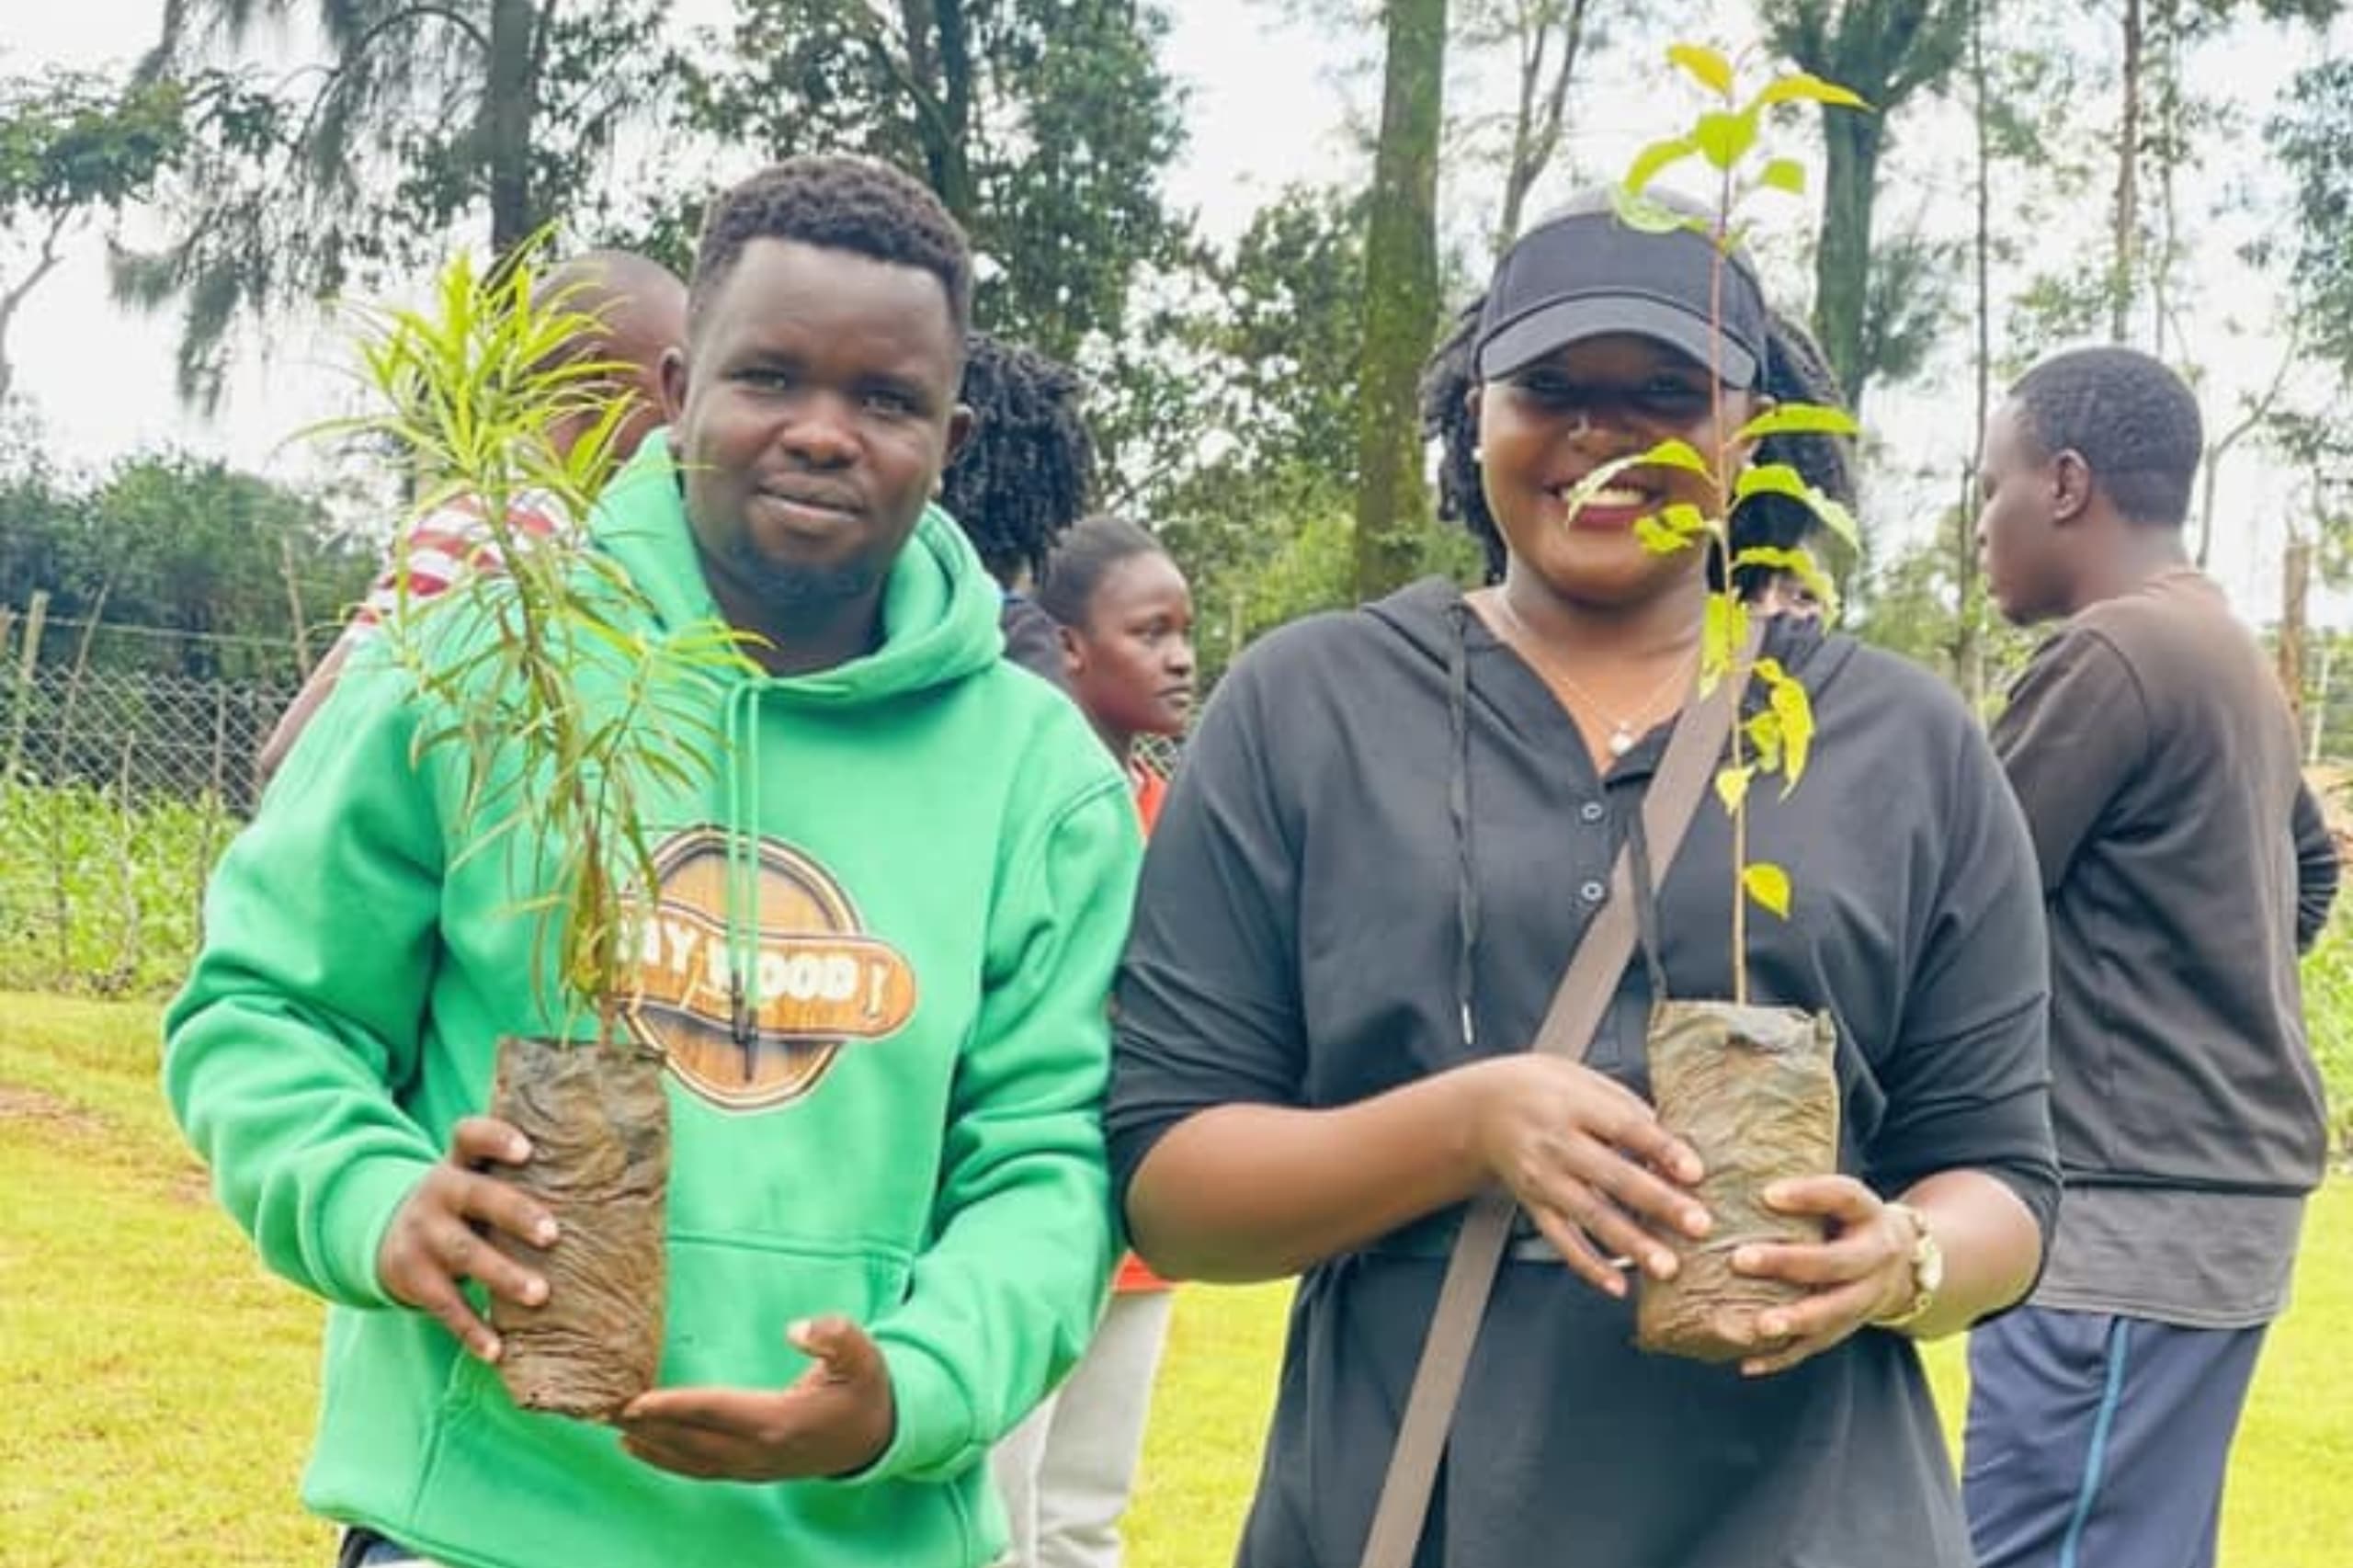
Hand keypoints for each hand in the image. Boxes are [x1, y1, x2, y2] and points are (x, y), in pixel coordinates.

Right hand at [377, 1116, 558, 1362]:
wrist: (389, 1236)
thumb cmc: (467, 1204)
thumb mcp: (479, 1179)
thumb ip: (524, 1174)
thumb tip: (617, 1171)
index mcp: (461, 1163)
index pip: (470, 1136)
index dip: (495, 1138)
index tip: (527, 1150)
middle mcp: (439, 1192)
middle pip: (476, 1196)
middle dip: (516, 1214)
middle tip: (554, 1234)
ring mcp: (423, 1235)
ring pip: (464, 1253)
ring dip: (503, 1275)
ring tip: (540, 1295)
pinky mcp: (414, 1277)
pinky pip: (445, 1305)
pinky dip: (472, 1330)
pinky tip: (497, 1350)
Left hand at [617, 1316, 896, 1481]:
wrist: (877, 1436)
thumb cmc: (865, 1388)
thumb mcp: (863, 1354)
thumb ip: (835, 1337)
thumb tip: (797, 1329)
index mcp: (781, 1421)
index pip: (716, 1411)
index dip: (675, 1406)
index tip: (636, 1400)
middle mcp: (760, 1451)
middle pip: (691, 1440)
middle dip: (646, 1425)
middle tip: (602, 1408)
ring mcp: (753, 1467)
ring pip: (690, 1460)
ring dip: (649, 1444)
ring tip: (609, 1425)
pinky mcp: (750, 1470)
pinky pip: (699, 1469)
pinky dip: (665, 1460)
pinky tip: (639, 1448)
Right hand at [1461, 1055, 1710, 1298]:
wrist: (1481, 1109)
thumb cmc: (1542, 1090)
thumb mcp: (1582, 1079)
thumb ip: (1626, 1107)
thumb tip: (1676, 1140)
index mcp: (1574, 1106)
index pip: (1625, 1127)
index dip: (1661, 1149)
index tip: (1695, 1171)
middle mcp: (1557, 1144)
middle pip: (1613, 1176)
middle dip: (1659, 1203)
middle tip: (1699, 1224)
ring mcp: (1544, 1179)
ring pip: (1591, 1215)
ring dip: (1631, 1243)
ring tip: (1666, 1266)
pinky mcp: (1535, 1205)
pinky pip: (1562, 1240)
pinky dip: (1589, 1265)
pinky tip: (1617, 1284)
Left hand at [1724, 1175, 1916, 1376]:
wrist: (1906, 1264)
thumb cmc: (1849, 1220)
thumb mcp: (1844, 1199)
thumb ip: (1805, 1189)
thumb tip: (1733, 1164)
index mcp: (1869, 1214)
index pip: (1844, 1197)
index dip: (1809, 1195)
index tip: (1767, 1193)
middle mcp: (1874, 1257)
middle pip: (1835, 1263)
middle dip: (1789, 1263)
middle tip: (1740, 1258)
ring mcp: (1865, 1298)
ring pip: (1832, 1313)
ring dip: (1794, 1320)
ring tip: (1758, 1324)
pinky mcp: (1848, 1328)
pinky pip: (1816, 1347)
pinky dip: (1782, 1358)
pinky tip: (1748, 1363)